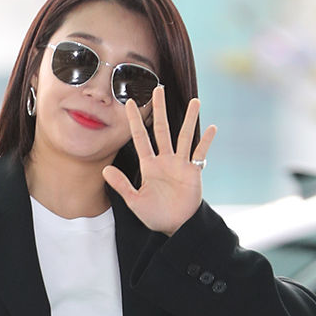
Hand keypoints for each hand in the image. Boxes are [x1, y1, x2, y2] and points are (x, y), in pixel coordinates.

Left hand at [102, 86, 216, 236]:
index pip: (140, 138)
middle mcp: (165, 160)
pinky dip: (206, 141)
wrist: (175, 226)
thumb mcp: (135, 201)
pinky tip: (211, 127)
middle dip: (160, 109)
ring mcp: (180, 164)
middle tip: (158, 88)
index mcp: (149, 165)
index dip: (134, 121)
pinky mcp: (193, 172)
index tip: (128, 102)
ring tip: (195, 100)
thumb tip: (104, 170)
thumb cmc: (155, 215)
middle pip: (162, 129)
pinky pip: (200, 153)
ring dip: (189, 118)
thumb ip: (122, 185)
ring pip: (185, 136)